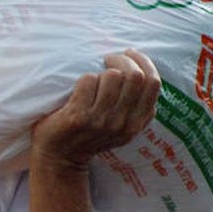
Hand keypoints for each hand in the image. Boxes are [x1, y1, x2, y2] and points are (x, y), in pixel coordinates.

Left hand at [31, 49, 160, 170]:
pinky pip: (88, 81)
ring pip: (112, 76)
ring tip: (94, 79)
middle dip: (121, 60)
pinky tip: (79, 90)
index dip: (144, 62)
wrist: (59, 157)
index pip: (153, 83)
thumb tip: (143, 69)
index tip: (130, 54)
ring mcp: (101, 121)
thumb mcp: (121, 126)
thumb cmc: (89, 134)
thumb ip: (134, 106)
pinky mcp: (79, 117)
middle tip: (108, 59)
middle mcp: (123, 123)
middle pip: (134, 76)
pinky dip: (83, 79)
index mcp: (137, 123)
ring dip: (100, 71)